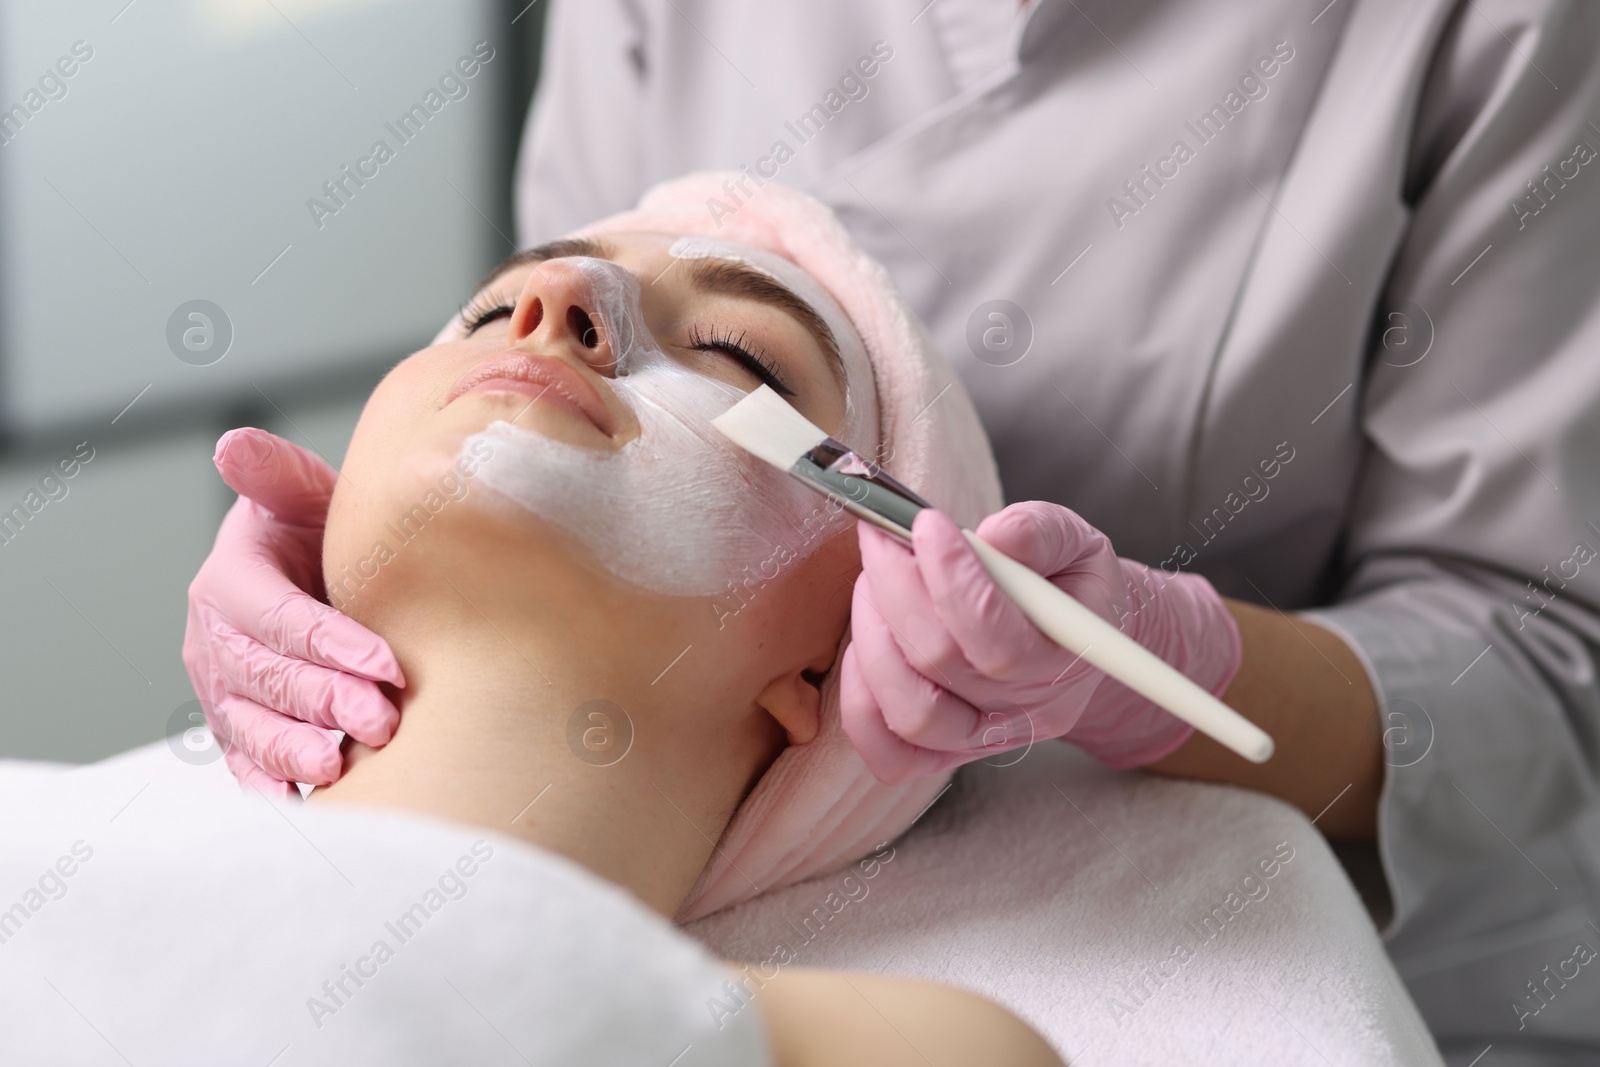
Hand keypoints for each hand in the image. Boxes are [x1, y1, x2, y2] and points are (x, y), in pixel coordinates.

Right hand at [182, 429, 403, 795]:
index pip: (278, 617)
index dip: (330, 643)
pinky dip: (271, 784)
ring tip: (342, 766)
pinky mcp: (237, 729)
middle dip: (326, 702)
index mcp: (228, 582)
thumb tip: (234, 446)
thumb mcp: (303, 496)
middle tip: (383, 720)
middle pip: (268, 678)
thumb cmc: (314, 535)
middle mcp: (214, 641)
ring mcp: (222, 691)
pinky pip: (246, 763)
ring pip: (252, 727)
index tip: (387, 664)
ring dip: (296, 750)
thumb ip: (278, 475)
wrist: (309, 575)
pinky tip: (304, 801)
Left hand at [840, 503, 1240, 782]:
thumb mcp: (1074, 543)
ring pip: (910, 712)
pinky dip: (861, 700)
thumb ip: (1040, 533)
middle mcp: (1026, 711)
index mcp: (1067, 658)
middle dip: (896, 587)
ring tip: (871, 581)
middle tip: (882, 535)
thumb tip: (993, 537)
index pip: (997, 635)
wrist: (1073, 642)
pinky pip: (890, 754)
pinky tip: (864, 643)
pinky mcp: (944, 754)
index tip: (925, 524)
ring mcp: (982, 740)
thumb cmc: (1068, 584)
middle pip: (940, 662)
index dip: (952, 578)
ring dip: (872, 636)